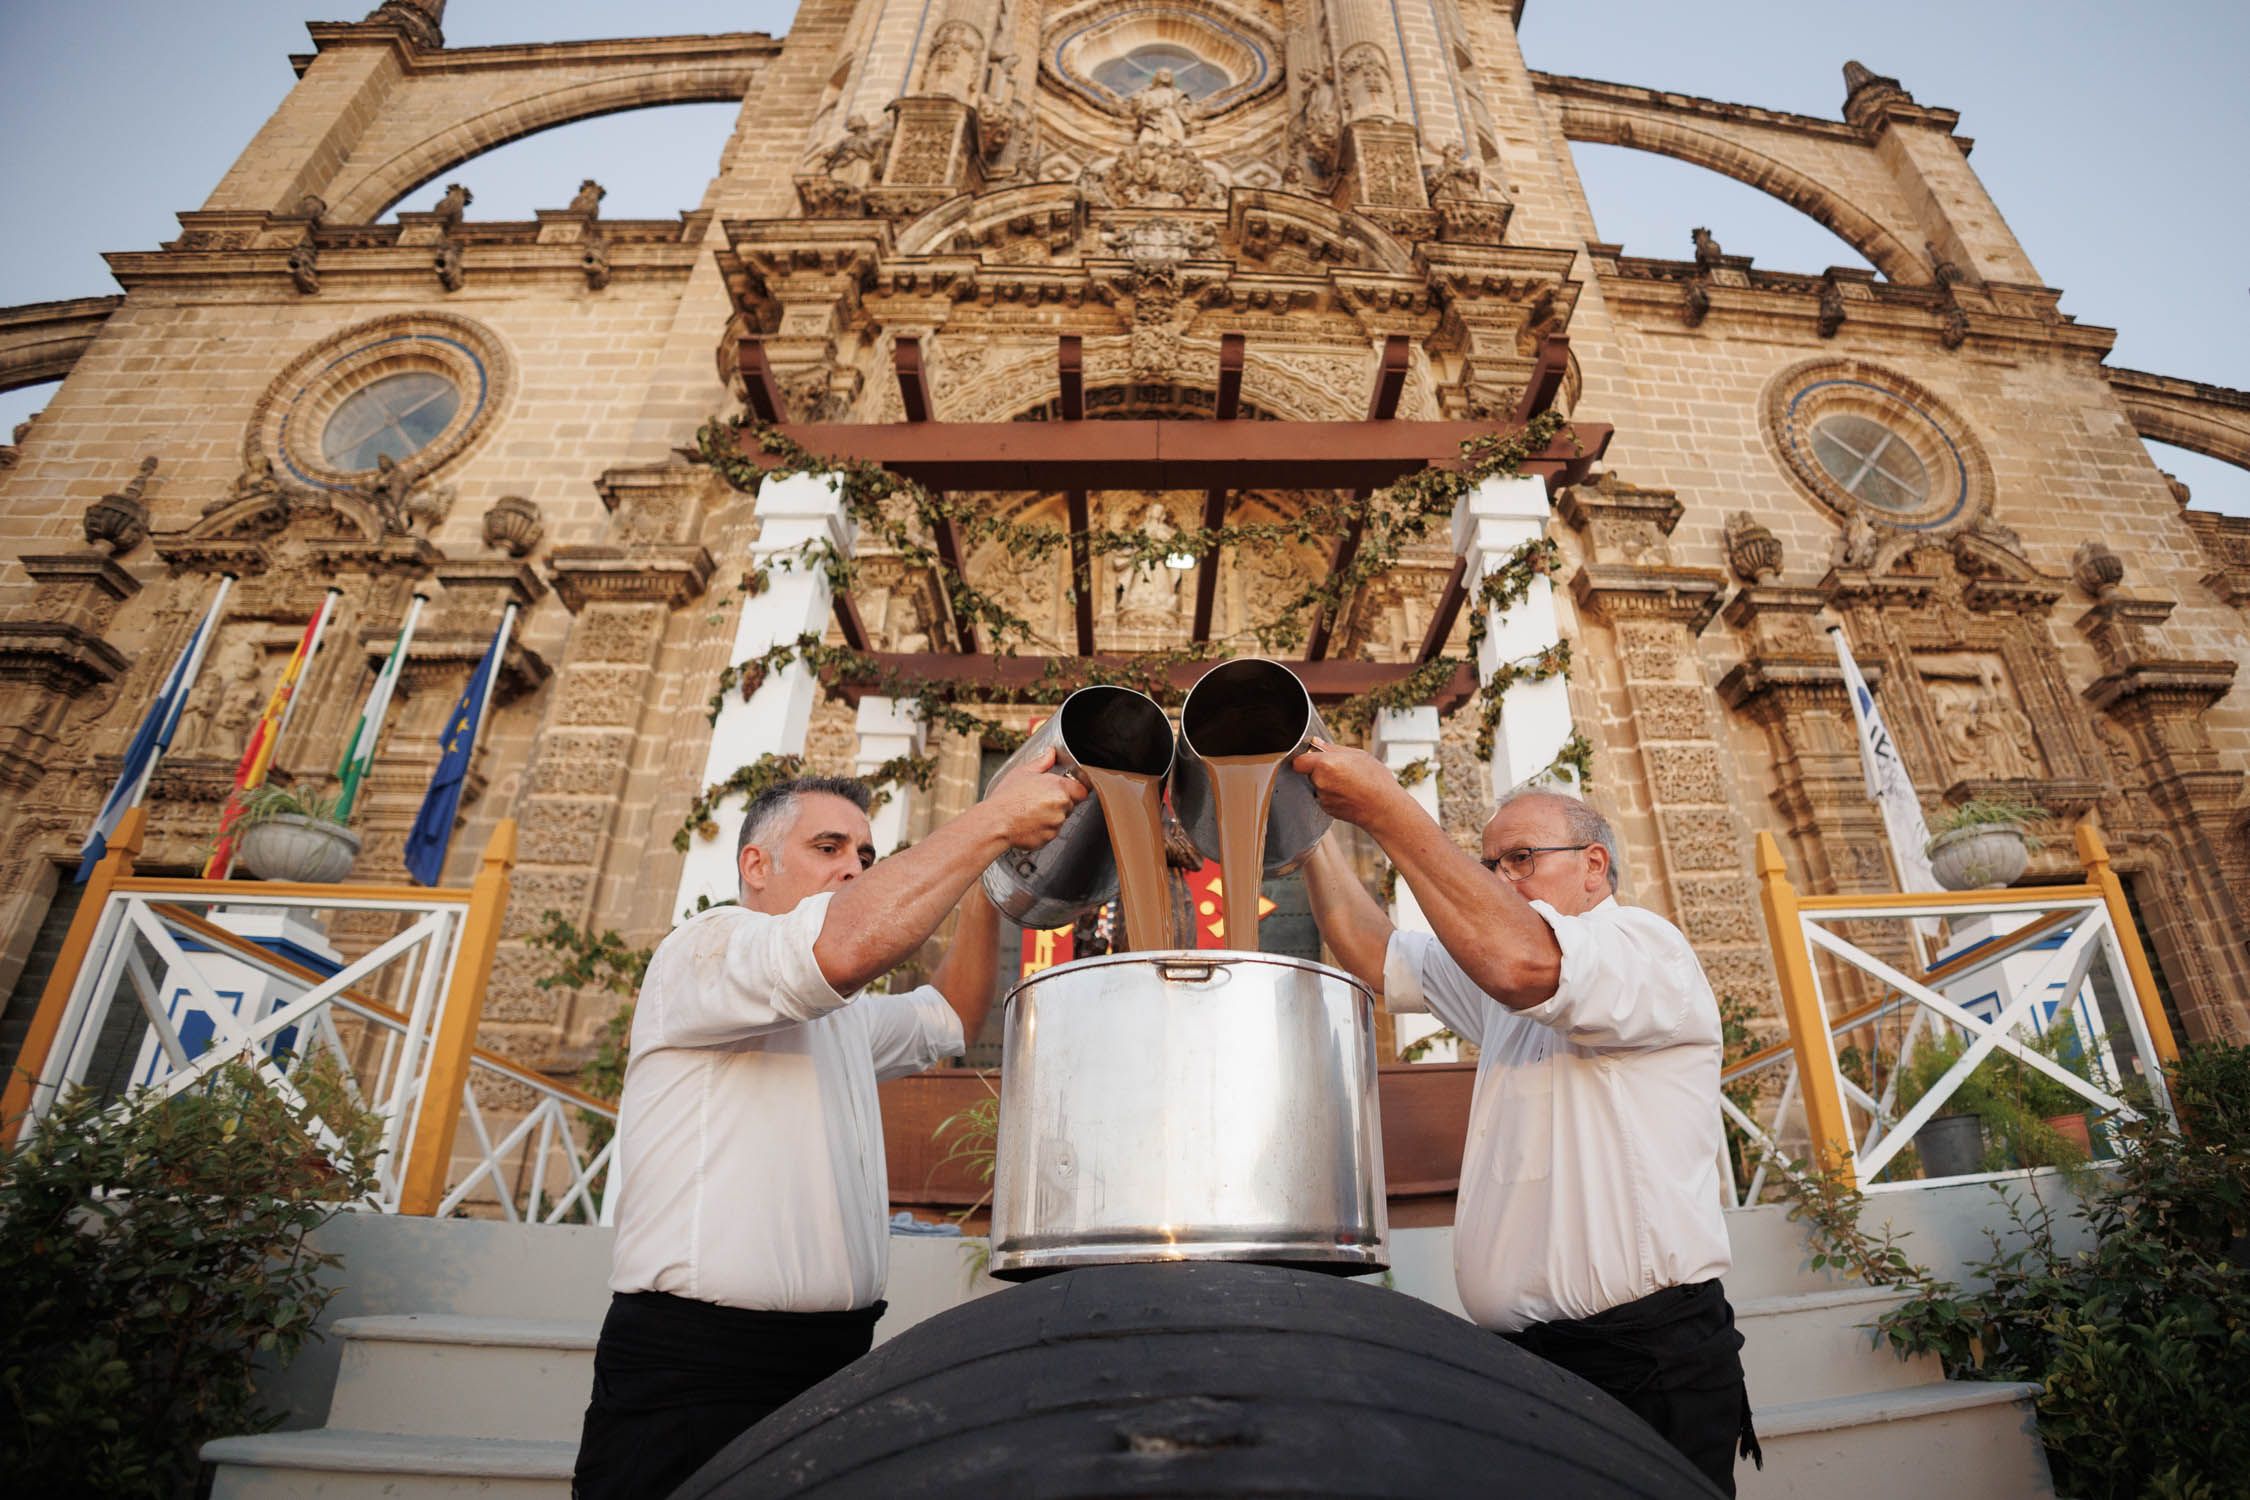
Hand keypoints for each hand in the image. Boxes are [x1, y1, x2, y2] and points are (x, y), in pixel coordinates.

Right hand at [982, 745, 1087, 848]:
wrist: (996, 822)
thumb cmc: (1007, 798)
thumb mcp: (1023, 772)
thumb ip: (1042, 762)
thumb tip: (1051, 753)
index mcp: (1059, 788)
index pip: (1082, 790)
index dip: (1075, 789)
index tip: (1067, 789)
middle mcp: (1061, 806)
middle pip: (1071, 804)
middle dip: (1059, 802)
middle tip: (1041, 799)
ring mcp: (1056, 824)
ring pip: (1060, 819)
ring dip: (1051, 816)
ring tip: (1031, 811)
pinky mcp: (1049, 838)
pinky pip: (1050, 832)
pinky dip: (1042, 828)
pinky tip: (1029, 822)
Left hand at [1290, 738, 1407, 830]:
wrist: (1385, 809)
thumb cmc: (1376, 781)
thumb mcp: (1358, 755)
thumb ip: (1332, 749)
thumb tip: (1316, 743)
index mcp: (1325, 765)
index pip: (1298, 762)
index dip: (1305, 758)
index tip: (1313, 756)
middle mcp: (1320, 783)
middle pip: (1310, 772)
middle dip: (1321, 769)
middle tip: (1342, 769)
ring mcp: (1323, 798)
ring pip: (1318, 785)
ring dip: (1328, 783)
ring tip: (1350, 782)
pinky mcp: (1327, 810)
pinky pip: (1325, 797)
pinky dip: (1333, 794)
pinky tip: (1350, 793)